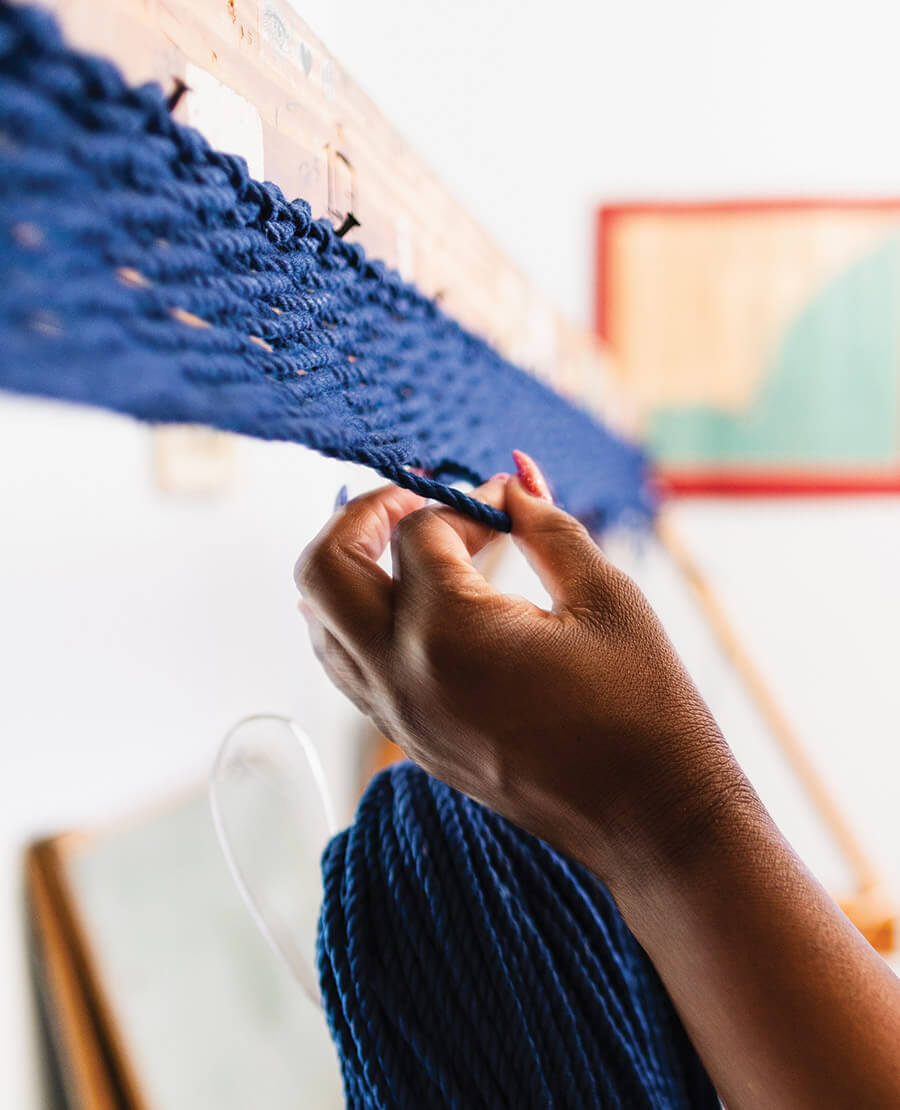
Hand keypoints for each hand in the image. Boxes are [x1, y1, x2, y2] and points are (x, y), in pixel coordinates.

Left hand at [294, 458, 744, 888]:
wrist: (650, 819)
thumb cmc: (644, 706)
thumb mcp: (605, 597)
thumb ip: (548, 526)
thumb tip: (514, 478)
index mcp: (450, 631)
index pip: (418, 532)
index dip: (464, 499)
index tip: (507, 500)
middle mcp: (402, 673)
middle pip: (323, 568)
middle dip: (362, 515)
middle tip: (417, 500)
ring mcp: (398, 714)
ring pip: (320, 623)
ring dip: (350, 570)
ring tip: (409, 549)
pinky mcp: (409, 741)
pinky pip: (349, 668)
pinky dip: (358, 623)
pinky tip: (409, 606)